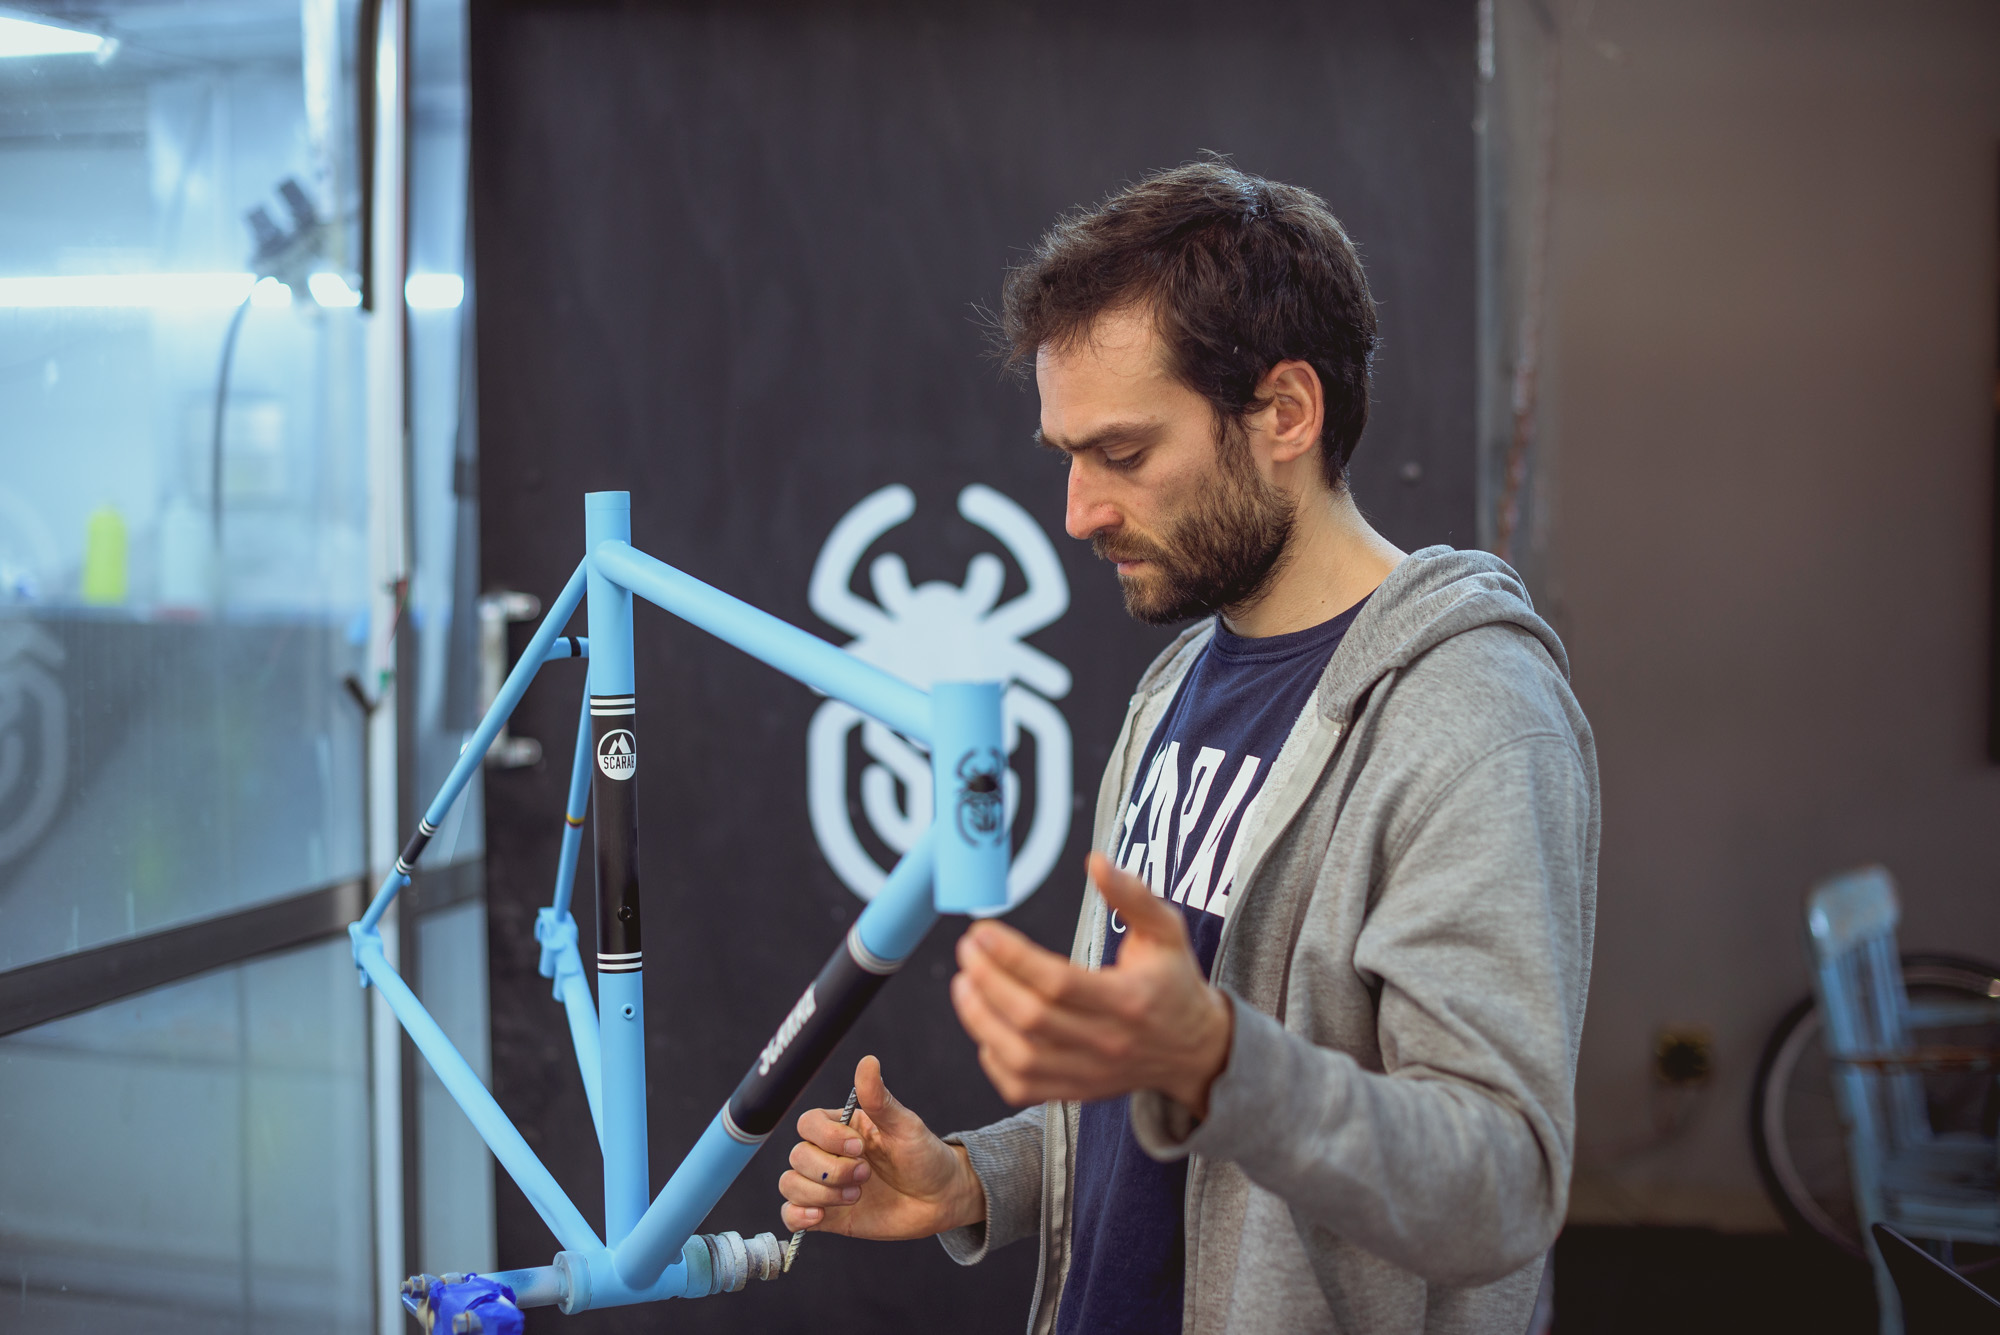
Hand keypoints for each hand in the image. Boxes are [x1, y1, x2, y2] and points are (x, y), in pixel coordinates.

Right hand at [778, 1054, 985, 1238]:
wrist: (941, 1199)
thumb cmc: (925, 1156)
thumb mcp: (906, 1126)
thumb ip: (879, 1099)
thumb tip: (868, 1061)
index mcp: (844, 1129)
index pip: (808, 1124)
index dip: (827, 1137)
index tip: (859, 1147)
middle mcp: (830, 1155)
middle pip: (798, 1156)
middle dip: (831, 1170)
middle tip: (866, 1174)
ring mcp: (827, 1186)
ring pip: (791, 1184)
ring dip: (821, 1193)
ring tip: (856, 1196)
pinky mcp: (828, 1216)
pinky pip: (792, 1215)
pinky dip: (798, 1216)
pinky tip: (820, 1215)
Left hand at [950, 852, 1233, 1114]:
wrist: (1195, 1050)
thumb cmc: (1174, 981)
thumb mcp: (1167, 930)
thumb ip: (1132, 895)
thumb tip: (1096, 860)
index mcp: (1130, 1000)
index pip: (1058, 982)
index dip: (1012, 956)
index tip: (982, 931)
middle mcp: (1109, 1042)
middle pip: (1032, 1019)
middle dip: (988, 982)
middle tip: (967, 950)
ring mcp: (1091, 1073)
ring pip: (1021, 1058)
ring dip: (981, 1020)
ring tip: (963, 983)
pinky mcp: (1076, 1092)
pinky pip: (1022, 1086)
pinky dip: (993, 1059)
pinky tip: (984, 1024)